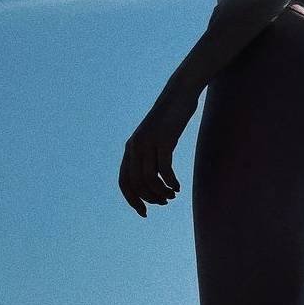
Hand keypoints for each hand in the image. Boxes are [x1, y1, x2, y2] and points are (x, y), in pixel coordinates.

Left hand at [118, 80, 198, 216]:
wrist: (179, 92)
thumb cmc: (170, 116)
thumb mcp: (155, 137)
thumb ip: (150, 154)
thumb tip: (152, 178)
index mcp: (130, 147)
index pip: (124, 182)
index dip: (132, 200)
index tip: (145, 212)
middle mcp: (136, 146)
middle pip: (137, 184)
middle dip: (151, 198)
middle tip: (165, 201)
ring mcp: (149, 142)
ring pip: (150, 179)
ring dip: (161, 192)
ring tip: (172, 195)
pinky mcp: (164, 139)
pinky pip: (164, 170)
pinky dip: (170, 182)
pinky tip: (177, 186)